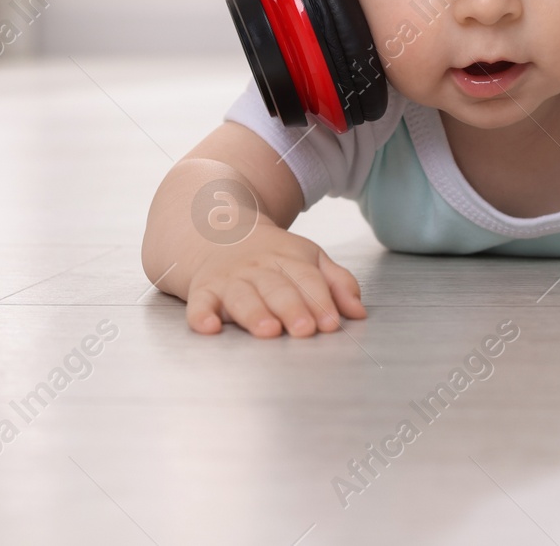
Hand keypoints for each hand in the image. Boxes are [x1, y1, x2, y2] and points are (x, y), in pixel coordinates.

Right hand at [184, 224, 365, 337]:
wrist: (218, 229)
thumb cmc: (271, 255)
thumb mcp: (309, 259)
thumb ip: (337, 284)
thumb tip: (359, 313)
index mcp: (289, 260)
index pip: (308, 280)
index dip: (321, 301)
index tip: (331, 323)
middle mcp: (259, 269)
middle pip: (278, 289)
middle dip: (292, 308)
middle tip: (305, 329)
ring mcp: (230, 279)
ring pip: (243, 296)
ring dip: (254, 313)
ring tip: (268, 330)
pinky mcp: (203, 290)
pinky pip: (199, 303)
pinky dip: (201, 315)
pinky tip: (209, 327)